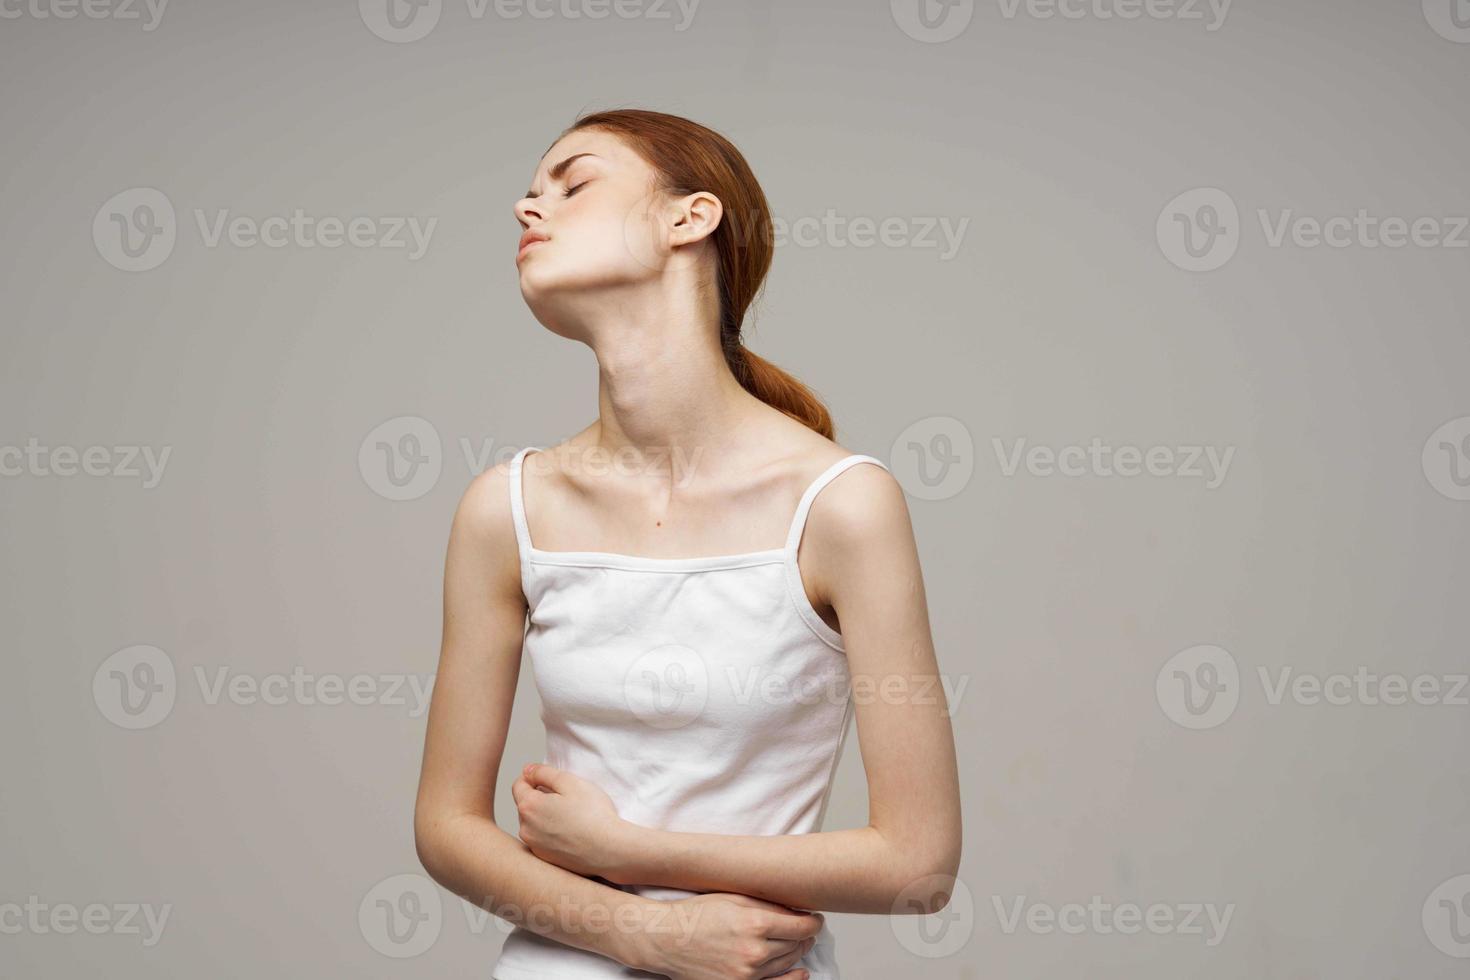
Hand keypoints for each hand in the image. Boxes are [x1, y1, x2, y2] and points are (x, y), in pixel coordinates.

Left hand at [512, 763, 631, 879]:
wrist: (610, 850)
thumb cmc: (594, 815)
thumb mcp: (570, 782)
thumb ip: (544, 772)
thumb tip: (527, 770)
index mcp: (529, 807)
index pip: (518, 785)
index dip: (534, 777)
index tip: (552, 781)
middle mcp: (525, 829)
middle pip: (526, 805)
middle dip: (541, 798)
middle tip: (568, 799)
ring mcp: (534, 847)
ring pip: (533, 823)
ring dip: (545, 817)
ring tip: (571, 818)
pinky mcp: (545, 859)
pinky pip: (542, 840)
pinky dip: (551, 834)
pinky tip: (572, 833)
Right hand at [633, 892, 821, 979]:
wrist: (668, 940)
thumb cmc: (697, 916)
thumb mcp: (735, 898)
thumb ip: (768, 904)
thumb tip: (796, 909)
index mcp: (755, 923)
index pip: (802, 926)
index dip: (813, 921)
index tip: (815, 918)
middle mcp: (754, 952)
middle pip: (797, 945)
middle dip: (805, 935)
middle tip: (806, 927)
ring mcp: (747, 974)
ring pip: (788, 963)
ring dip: (797, 952)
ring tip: (796, 941)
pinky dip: (792, 978)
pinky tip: (800, 973)